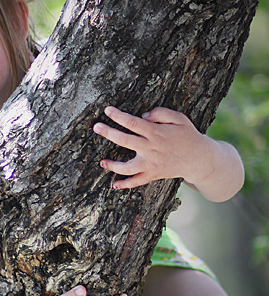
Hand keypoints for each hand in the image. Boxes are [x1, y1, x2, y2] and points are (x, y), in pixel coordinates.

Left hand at [93, 105, 208, 189]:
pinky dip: (126, 185)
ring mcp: (151, 164)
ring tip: (102, 162)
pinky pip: (137, 182)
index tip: (107, 110)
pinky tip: (115, 185)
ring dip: (113, 165)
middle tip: (96, 127)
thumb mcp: (179, 118)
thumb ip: (161, 113)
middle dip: (108, 133)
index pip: (133, 123)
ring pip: (128, 167)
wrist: (199, 159)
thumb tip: (143, 116)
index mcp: (156, 133)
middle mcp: (151, 149)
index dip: (118, 116)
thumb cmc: (188, 135)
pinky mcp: (153, 174)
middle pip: (125, 140)